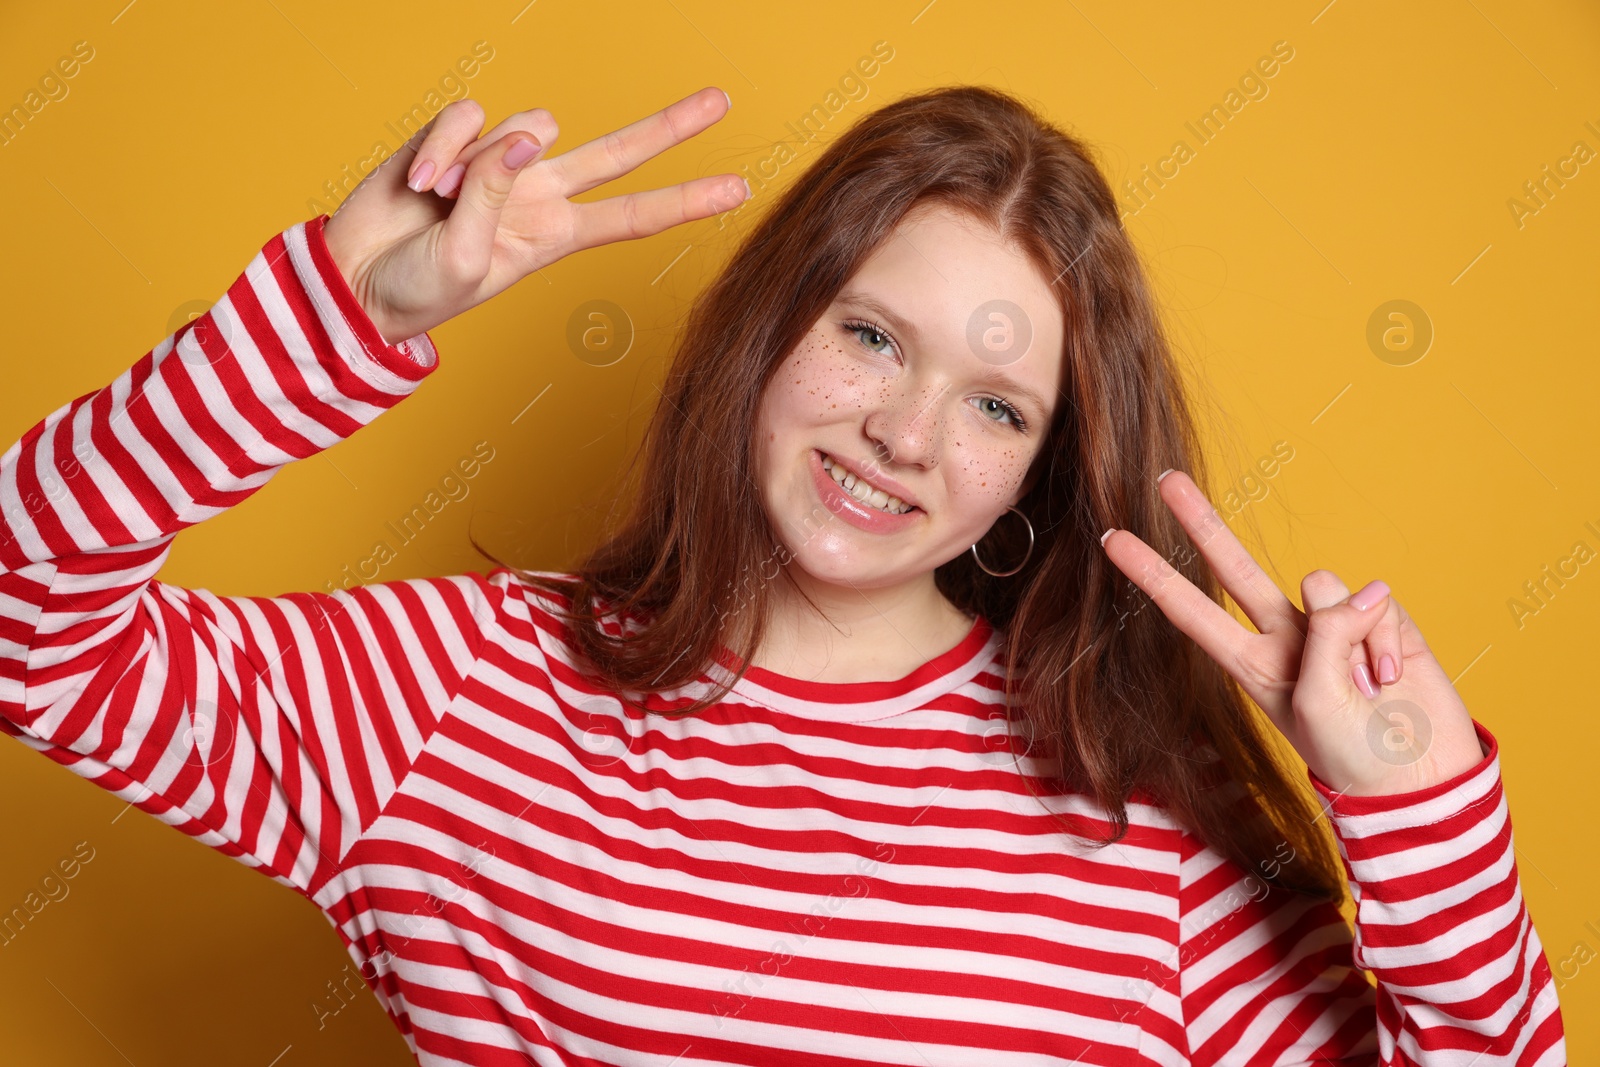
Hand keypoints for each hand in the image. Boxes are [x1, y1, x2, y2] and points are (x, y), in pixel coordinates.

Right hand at [321, 86, 747, 342]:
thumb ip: (497, 193)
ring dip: (480, 158)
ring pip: (529, 123)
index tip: (737, 189)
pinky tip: (418, 182)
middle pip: (618, 154)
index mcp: (555, 237)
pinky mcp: (455, 138)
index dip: (684, 201)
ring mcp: (500, 164)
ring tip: (438, 199)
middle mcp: (539, 195)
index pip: (634, 216)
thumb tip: (526, 134)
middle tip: (720, 102)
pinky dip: (441, 146)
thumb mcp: (467, 258)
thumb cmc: (418, 289)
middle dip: (668, 127)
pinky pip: (468, 116)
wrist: (356, 281)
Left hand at [1100, 470, 1485, 797]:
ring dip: (1352, 638)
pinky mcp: (1381, 618)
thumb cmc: (1354, 755)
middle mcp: (1284, 635)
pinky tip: (1393, 680)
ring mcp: (1332, 624)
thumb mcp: (1315, 703)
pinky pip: (1379, 603)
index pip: (1190, 610)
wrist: (1420, 780)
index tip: (1112, 540)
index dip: (1153, 575)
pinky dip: (1388, 642)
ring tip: (1365, 689)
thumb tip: (1360, 591)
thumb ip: (1325, 637)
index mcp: (1251, 663)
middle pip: (1235, 567)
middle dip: (1201, 522)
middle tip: (1165, 480)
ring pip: (1324, 586)